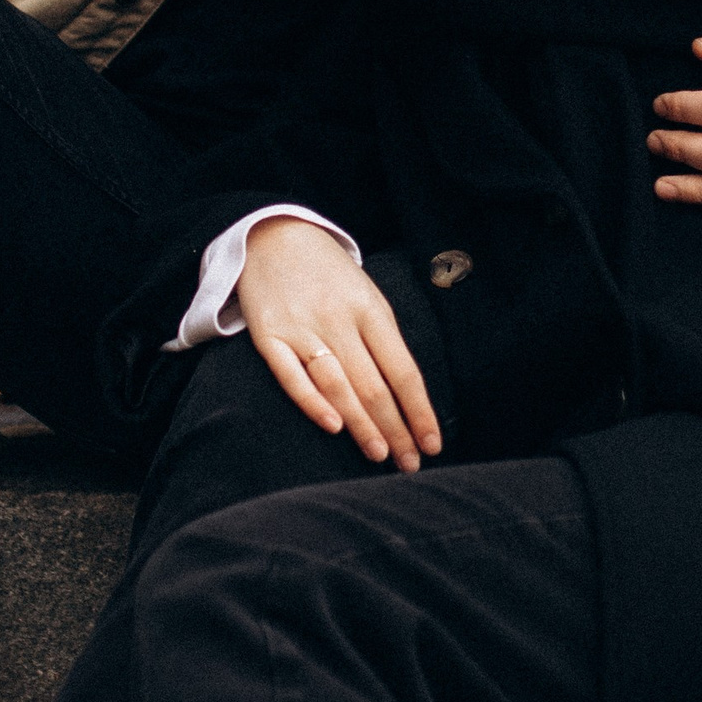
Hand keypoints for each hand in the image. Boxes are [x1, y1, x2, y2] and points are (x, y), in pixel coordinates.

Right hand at [239, 219, 442, 470]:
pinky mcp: (268, 336)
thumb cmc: (329, 276)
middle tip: (409, 465)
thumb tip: (409, 397)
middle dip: (395, 429)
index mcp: (371, 310)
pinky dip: (313, 401)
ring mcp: (301, 328)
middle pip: (373, 384)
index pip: (403, 370)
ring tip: (380, 456)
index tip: (433, 445)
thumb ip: (383, 341)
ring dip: (362, 424)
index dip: (419, 411)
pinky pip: (291, 375)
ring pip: (338, 384)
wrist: (272, 236)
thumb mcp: (366, 296)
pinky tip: (333, 427)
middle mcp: (338, 319)